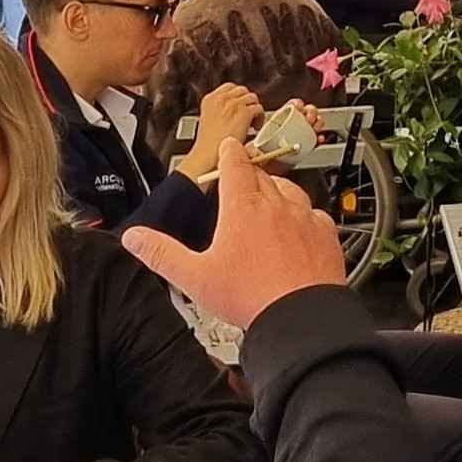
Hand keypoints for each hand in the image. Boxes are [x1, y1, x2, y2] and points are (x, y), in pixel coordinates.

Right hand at [125, 142, 343, 330]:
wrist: (302, 314)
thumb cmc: (251, 296)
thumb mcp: (195, 276)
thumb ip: (162, 254)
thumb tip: (135, 238)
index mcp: (243, 208)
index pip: (236, 166)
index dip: (231, 153)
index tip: (230, 147)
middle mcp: (277, 206)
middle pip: (262, 177)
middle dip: (250, 174)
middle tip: (242, 180)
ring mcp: (305, 218)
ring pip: (291, 191)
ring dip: (278, 190)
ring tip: (269, 200)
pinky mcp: (326, 234)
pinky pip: (315, 214)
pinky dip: (305, 215)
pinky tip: (300, 227)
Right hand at [185, 82, 264, 179]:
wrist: (208, 155)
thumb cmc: (208, 144)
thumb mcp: (209, 119)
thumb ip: (221, 109)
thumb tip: (235, 109)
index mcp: (210, 99)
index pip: (230, 87)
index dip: (238, 96)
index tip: (241, 105)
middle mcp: (222, 99)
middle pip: (243, 91)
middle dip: (247, 102)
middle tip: (248, 115)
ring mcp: (233, 104)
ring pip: (253, 98)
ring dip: (254, 110)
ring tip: (252, 122)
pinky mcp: (244, 113)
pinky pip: (259, 109)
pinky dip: (260, 118)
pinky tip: (255, 127)